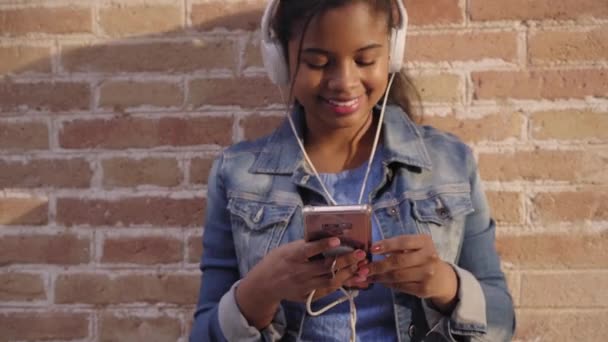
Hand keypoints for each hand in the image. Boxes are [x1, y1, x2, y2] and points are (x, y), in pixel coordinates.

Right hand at [236, 238, 367, 327]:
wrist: (264, 285)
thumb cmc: (277, 261)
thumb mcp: (287, 249)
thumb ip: (305, 246)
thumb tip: (327, 237)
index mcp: (292, 256)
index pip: (309, 249)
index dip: (323, 245)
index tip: (337, 239)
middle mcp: (299, 271)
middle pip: (326, 267)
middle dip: (345, 260)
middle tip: (360, 254)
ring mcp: (304, 285)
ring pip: (330, 280)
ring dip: (347, 273)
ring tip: (361, 266)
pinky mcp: (307, 296)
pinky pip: (327, 290)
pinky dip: (340, 284)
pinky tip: (352, 279)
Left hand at [363, 234, 458, 312]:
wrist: (442, 279)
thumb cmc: (422, 258)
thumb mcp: (416, 247)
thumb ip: (398, 246)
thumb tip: (372, 250)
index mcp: (425, 242)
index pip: (403, 242)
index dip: (386, 245)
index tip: (372, 249)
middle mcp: (428, 257)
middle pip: (398, 261)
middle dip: (378, 265)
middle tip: (363, 268)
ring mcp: (427, 274)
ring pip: (397, 276)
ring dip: (378, 276)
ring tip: (366, 276)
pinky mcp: (424, 289)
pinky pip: (400, 286)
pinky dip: (387, 284)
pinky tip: (379, 281)